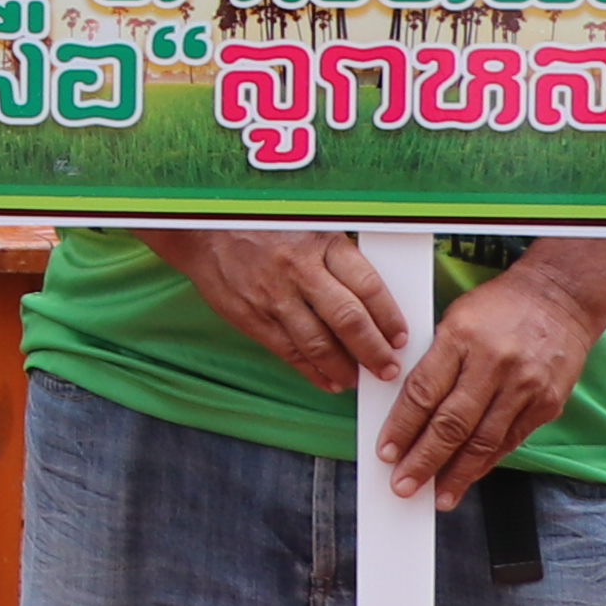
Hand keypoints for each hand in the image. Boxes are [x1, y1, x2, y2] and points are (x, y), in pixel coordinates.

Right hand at [152, 225, 409, 391]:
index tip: (402, 337)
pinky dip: (312, 371)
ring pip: (319, 342)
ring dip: (345, 367)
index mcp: (321, 243)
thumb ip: (338, 259)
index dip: (390, 318)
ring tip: (359, 379)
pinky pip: (288, 351)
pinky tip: (328, 381)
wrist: (203, 226)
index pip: (369, 287)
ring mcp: (273, 296)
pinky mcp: (251, 316)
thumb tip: (373, 299)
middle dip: (375, 351)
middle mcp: (300, 270)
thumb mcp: (309, 224)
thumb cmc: (264, 224)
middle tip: (388, 368)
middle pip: (349, 320)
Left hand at [373, 273, 605, 497]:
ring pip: (483, 440)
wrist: (560, 298)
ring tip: (437, 495)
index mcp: (461, 337)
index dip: (401, 427)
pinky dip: (486, 462)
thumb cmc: (498, 308)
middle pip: (452, 423)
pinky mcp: (547, 403)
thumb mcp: (454, 320)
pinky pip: (510, 440)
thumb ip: (433, 362)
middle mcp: (494, 364)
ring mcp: (525, 386)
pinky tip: (469, 476)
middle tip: (403, 486)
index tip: (386, 453)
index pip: (423, 392)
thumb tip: (406, 411)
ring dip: (457, 473)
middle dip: (424, 460)